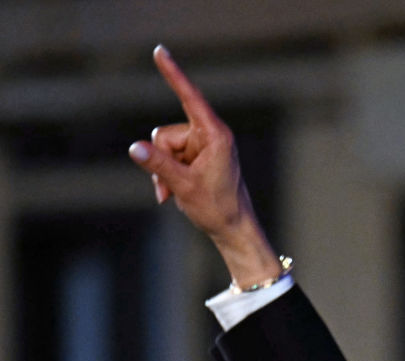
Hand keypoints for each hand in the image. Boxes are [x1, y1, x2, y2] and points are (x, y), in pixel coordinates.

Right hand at [128, 45, 279, 286]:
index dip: (173, 74)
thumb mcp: (183, 186)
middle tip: (172, 186)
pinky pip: (167, 158)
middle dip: (161, 159)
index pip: (190, 98)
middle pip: (165, 134)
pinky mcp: (196, 157)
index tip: (159, 51)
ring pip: (163, 147)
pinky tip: (173, 193)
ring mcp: (202, 146)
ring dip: (162, 171)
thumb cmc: (217, 207)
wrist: (232, 228)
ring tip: (174, 192)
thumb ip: (159, 165)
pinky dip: (166, 175)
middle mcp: (209, 135)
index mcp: (215, 135)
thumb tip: (135, 147)